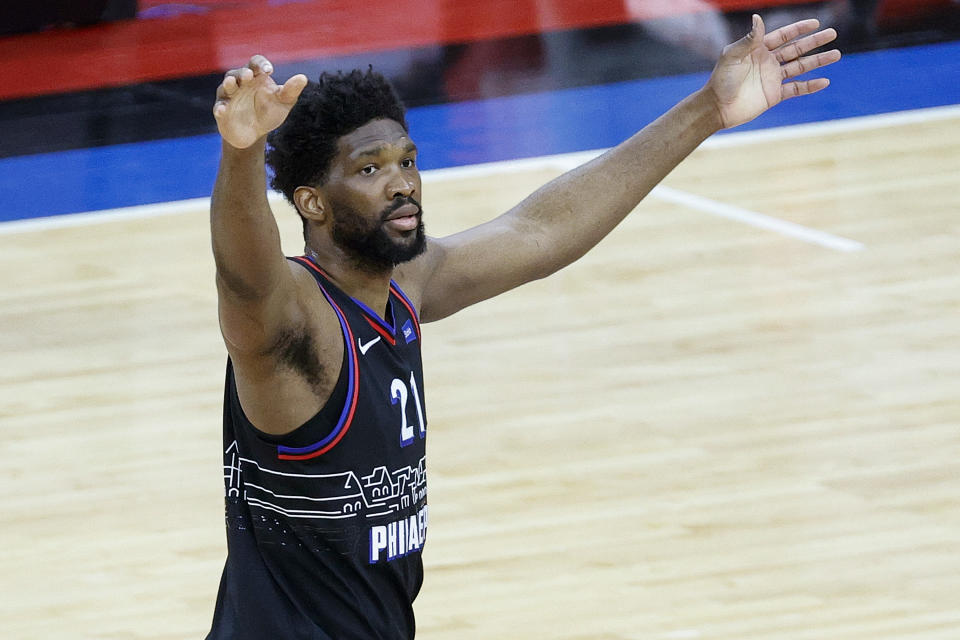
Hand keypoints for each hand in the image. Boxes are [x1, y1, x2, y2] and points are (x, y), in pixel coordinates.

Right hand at [213, 55, 307, 148]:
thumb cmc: (269, 112)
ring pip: (226, 86)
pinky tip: (222, 110)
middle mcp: (240, 83)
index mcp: (256, 77)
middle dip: (243, 73)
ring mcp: (229, 96)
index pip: (255, 63)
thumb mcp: (283, 103)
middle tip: (250, 75)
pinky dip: (220, 108)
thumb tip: (303, 78)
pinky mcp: (221, 111)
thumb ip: (291, 91)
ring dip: (229, 84)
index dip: (260, 64)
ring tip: (231, 83)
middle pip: (238, 73)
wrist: (255, 134)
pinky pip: (219, 108)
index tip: (269, 71)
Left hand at [707, 15, 840, 128]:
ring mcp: (772, 79)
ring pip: (800, 67)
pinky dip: (810, 86)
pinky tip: (825, 81)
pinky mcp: (774, 95)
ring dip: (818, 61)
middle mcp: (768, 62)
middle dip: (814, 42)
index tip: (815, 23)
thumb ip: (748, 39)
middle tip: (833, 33)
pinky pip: (796, 89)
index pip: (783, 36)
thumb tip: (758, 18)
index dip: (798, 29)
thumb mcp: (732, 56)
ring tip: (836, 54)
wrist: (717, 107)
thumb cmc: (720, 79)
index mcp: (758, 50)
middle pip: (796, 49)